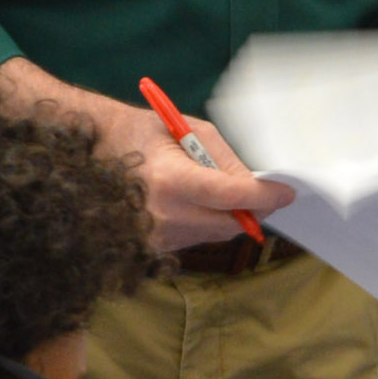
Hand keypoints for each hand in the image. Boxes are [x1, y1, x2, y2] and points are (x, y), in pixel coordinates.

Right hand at [126, 108, 294, 252]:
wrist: (92, 152)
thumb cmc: (142, 133)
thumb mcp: (188, 131)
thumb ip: (225, 160)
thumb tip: (254, 185)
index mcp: (171, 181)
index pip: (229, 197)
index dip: (263, 196)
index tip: (285, 192)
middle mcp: (163, 215)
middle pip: (229, 224)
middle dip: (253, 209)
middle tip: (267, 195)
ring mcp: (156, 236)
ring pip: (215, 234)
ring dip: (228, 216)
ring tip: (215, 188)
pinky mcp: (152, 248)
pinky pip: (195, 238)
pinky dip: (205, 222)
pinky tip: (191, 201)